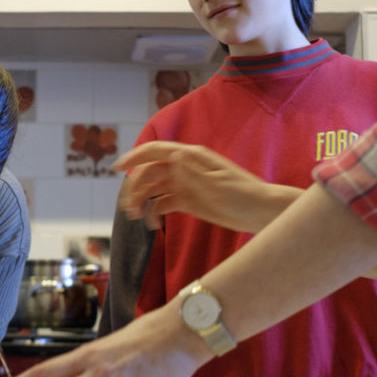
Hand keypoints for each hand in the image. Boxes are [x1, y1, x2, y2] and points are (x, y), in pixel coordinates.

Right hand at [112, 141, 296, 232]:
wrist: (260, 212)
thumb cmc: (243, 195)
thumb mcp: (217, 184)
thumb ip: (192, 171)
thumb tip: (173, 155)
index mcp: (191, 157)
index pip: (155, 151)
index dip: (134, 157)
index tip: (116, 169)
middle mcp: (185, 167)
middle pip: (150, 172)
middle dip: (135, 188)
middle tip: (128, 208)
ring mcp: (186, 184)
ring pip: (154, 188)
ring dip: (141, 201)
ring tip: (135, 218)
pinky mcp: (188, 200)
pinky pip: (163, 203)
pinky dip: (154, 213)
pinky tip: (154, 226)